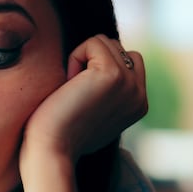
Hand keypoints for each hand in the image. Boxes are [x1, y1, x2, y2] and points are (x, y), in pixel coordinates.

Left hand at [20, 35, 146, 176]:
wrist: (53, 149)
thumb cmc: (62, 133)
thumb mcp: (94, 111)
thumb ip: (107, 91)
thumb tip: (97, 65)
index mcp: (139, 103)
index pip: (128, 59)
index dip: (98, 65)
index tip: (83, 95)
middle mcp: (139, 93)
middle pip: (116, 46)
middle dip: (90, 60)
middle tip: (76, 92)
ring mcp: (130, 84)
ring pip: (104, 42)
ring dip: (81, 59)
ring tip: (73, 90)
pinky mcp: (113, 75)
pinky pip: (92, 43)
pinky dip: (74, 58)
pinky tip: (69, 85)